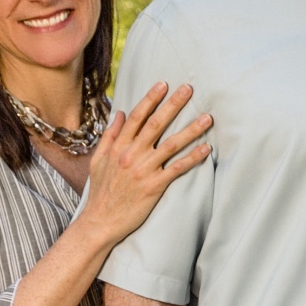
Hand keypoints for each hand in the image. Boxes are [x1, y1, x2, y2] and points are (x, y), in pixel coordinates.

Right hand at [79, 83, 212, 246]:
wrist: (100, 221)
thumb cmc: (101, 192)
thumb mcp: (98, 160)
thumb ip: (110, 136)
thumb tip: (118, 113)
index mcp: (119, 147)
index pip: (136, 117)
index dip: (150, 99)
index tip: (163, 84)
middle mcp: (132, 155)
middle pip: (156, 124)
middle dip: (174, 104)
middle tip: (189, 88)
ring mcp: (144, 170)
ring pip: (172, 144)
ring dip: (191, 129)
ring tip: (207, 118)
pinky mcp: (154, 186)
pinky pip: (178, 168)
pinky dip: (193, 158)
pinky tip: (206, 148)